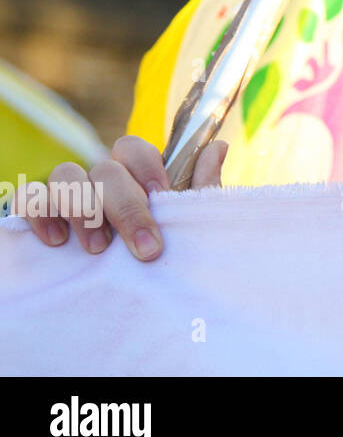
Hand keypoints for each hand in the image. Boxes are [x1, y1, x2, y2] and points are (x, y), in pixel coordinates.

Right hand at [23, 135, 227, 261]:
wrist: (130, 290)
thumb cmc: (160, 246)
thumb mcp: (186, 223)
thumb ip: (201, 188)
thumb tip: (219, 147)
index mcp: (133, 173)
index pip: (132, 147)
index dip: (147, 166)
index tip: (162, 196)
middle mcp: (99, 177)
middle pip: (104, 168)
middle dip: (126, 206)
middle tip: (145, 248)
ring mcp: (68, 192)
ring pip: (63, 174)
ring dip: (84, 209)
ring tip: (100, 249)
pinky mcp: (39, 213)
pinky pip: (29, 197)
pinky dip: (40, 212)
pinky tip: (57, 241)